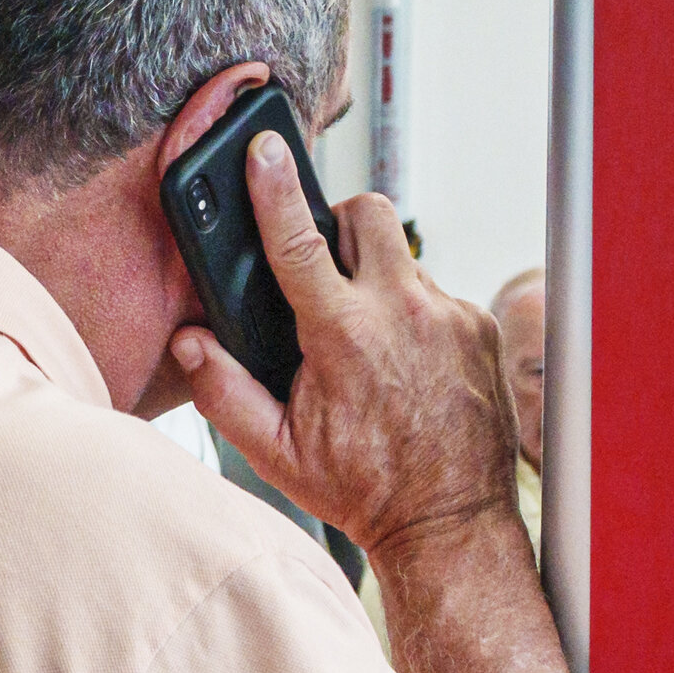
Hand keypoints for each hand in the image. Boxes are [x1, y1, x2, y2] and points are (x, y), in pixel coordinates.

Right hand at [170, 130, 515, 562]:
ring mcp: (451, 318)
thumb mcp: (277, 453)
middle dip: (339, 224)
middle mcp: (404, 315)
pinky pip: (437, 294)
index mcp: (345, 337)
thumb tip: (192, 344)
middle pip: (368, 214)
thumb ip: (224, 392)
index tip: (264, 148)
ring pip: (404, 257)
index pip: (299, 241)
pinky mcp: (481, 329)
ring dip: (377, 279)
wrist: (449, 523)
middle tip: (324, 267)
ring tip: (367, 337)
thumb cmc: (365, 491)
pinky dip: (414, 313)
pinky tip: (403, 360)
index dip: (274, 188)